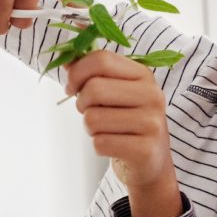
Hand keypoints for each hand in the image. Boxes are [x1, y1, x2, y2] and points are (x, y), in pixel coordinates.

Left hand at [65, 51, 174, 190]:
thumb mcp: (115, 91)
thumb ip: (92, 72)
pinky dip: (99, 146)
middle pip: (94, 88)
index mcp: (144, 75)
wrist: (151, 160)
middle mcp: (152, 96)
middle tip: (91, 112)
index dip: (77, 72)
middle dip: (82, 103)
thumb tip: (64, 56)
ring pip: (93, 118)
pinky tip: (114, 146)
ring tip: (106, 130)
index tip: (72, 86)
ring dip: (90, 128)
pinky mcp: (145, 149)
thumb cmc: (126, 121)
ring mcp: (151, 123)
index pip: (102, 60)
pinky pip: (100, 143)